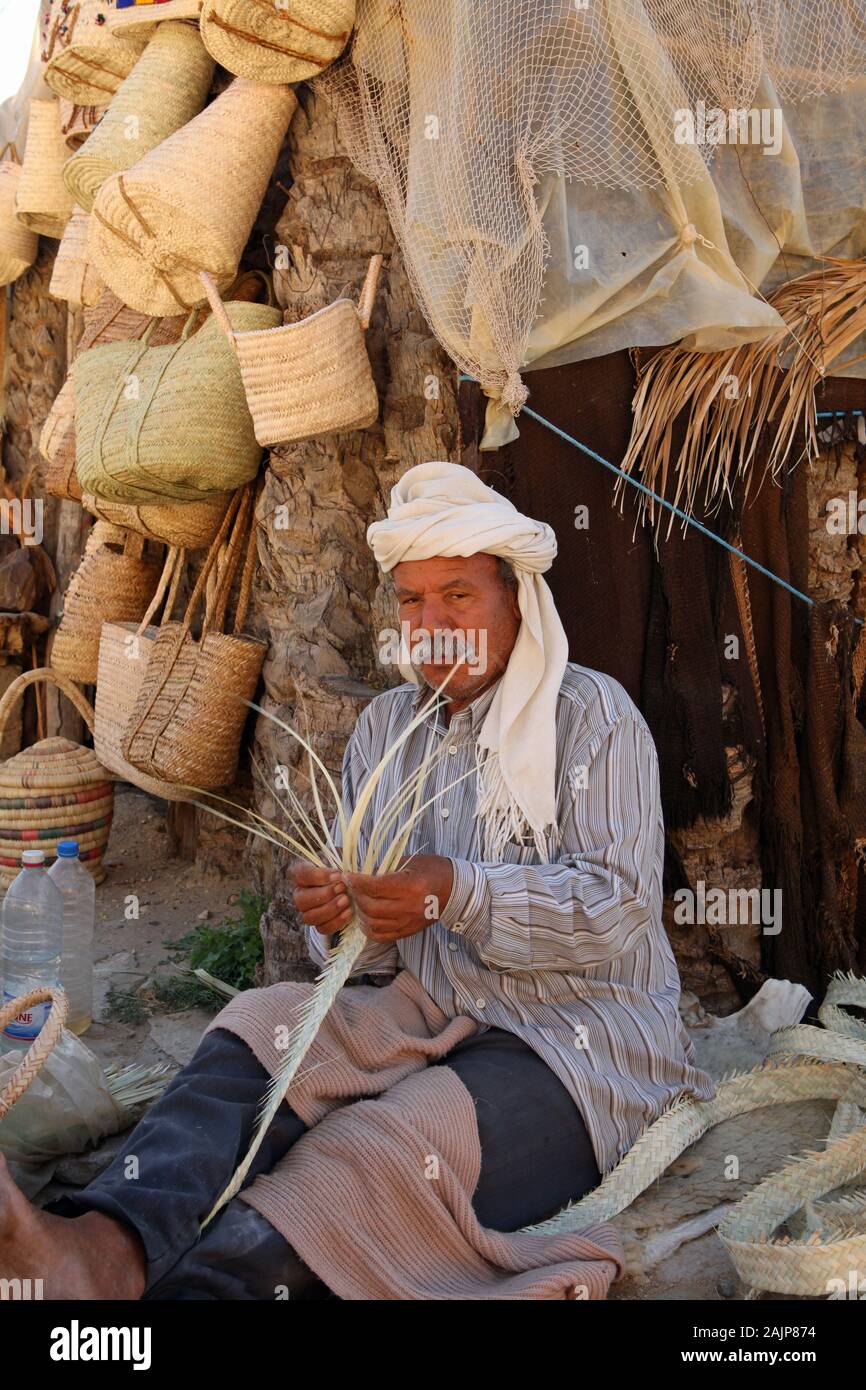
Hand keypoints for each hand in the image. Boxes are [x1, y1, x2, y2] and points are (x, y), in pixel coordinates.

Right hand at [290, 860, 352, 938]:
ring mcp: (307, 912)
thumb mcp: (343, 861)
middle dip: (324, 894)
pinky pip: (322, 928)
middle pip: (301, 899)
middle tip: (342, 888)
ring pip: (309, 917)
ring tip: (347, 900)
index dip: (318, 876)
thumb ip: (341, 862)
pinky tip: (349, 912)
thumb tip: (344, 872)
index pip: (301, 875)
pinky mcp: (319, 924)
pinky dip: (336, 922)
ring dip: (329, 909)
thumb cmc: (344, 871)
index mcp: (302, 875)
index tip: (338, 875)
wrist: (352, 887)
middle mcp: (300, 894)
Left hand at [337, 854, 453, 943]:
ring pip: (373, 924)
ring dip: (360, 913)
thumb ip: (382, 868)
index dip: (357, 882)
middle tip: (352, 888)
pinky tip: (366, 917)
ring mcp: (409, 922)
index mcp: (411, 886)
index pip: (375, 887)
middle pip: (371, 907)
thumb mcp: (408, 862)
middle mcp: (410, 907)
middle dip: (356, 896)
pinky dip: (369, 928)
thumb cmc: (431, 870)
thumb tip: (357, 871)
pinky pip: (381, 936)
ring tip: (359, 901)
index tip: (348, 876)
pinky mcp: (408, 932)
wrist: (453, 889)